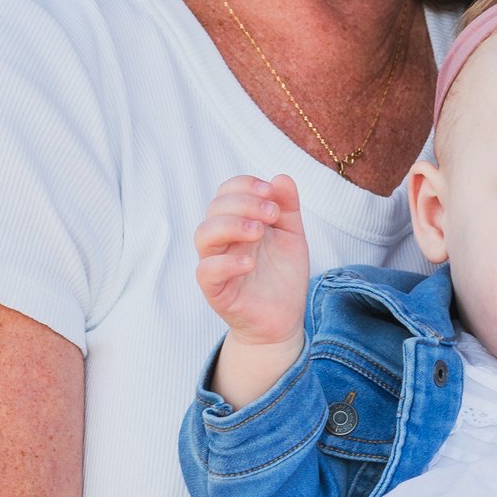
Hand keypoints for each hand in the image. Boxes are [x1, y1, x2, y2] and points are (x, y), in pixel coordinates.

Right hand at [196, 175, 310, 352]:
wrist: (284, 318)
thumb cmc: (283, 275)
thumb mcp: (292, 235)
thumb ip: (288, 207)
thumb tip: (281, 178)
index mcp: (238, 222)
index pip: (227, 192)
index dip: (245, 185)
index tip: (271, 192)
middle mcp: (223, 240)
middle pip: (215, 208)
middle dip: (244, 203)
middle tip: (272, 213)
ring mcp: (216, 264)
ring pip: (203, 235)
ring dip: (231, 225)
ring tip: (259, 232)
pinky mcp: (216, 291)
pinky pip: (206, 271)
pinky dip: (226, 263)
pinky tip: (250, 263)